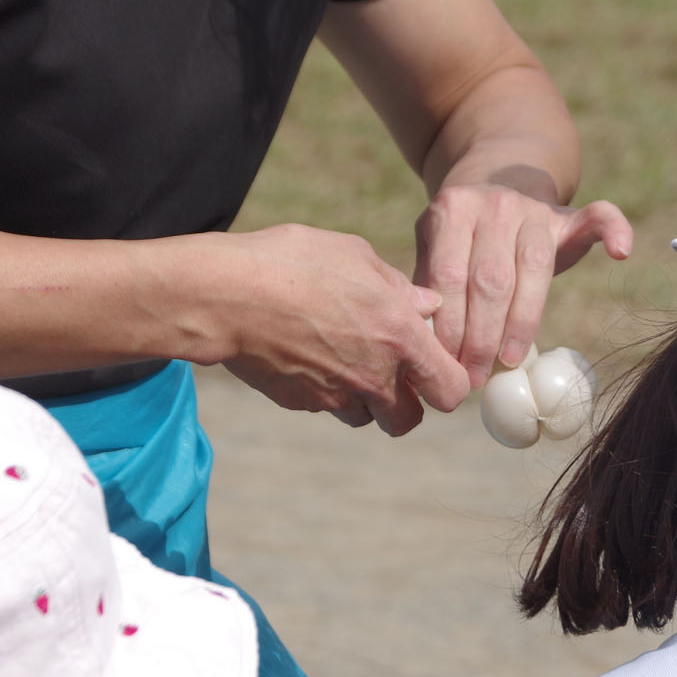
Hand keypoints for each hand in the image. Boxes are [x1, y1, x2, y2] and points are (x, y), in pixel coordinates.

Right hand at [215, 225, 470, 435]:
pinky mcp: (302, 402)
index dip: (448, 383)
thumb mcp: (354, 256)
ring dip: (365, 399)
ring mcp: (335, 395)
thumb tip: (427, 306)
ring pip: (366, 416)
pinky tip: (311, 355)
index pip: (450, 390)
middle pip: (409, 420)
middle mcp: (374, 376)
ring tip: (345, 358)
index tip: (436, 368)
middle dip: (406, 403)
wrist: (226, 295)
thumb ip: (398, 287)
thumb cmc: (293, 263)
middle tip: (393, 374)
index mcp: (400, 337)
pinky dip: (327, 391)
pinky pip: (327, 405)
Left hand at [414, 184, 631, 387]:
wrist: (498, 183)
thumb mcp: (435, 248)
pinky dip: (613, 229)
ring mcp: (534, 207)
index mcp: (451, 210)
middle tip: (475, 376)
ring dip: (522, 322)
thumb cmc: (464, 237)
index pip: (450, 276)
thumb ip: (430, 283)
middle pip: (491, 279)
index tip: (450, 364)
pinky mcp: (568, 214)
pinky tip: (620, 252)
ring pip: (533, 266)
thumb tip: (425, 339)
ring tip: (509, 361)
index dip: (451, 326)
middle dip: (482, 336)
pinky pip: (598, 216)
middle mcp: (494, 204)